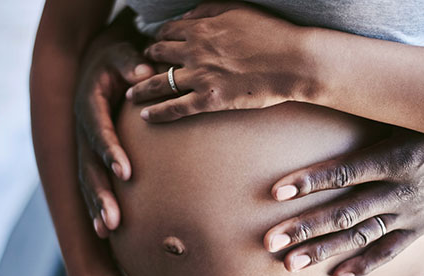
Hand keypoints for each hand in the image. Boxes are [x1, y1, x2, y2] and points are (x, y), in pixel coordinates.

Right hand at [74, 11, 154, 237]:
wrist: (98, 62)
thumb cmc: (117, 57)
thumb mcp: (122, 52)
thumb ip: (131, 61)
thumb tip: (143, 72)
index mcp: (90, 104)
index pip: (99, 131)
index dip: (110, 151)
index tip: (126, 173)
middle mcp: (83, 129)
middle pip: (89, 165)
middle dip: (101, 193)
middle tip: (115, 220)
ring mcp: (84, 144)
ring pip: (87, 179)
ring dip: (96, 206)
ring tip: (108, 231)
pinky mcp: (90, 155)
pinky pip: (91, 182)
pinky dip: (95, 205)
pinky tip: (105, 231)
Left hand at [126, 1, 316, 122]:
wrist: (292, 61)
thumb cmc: (271, 33)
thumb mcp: (239, 9)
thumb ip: (209, 9)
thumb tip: (187, 16)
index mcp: (202, 27)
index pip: (168, 32)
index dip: (158, 38)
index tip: (154, 45)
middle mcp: (195, 51)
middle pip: (159, 55)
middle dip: (146, 60)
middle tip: (140, 67)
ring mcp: (200, 76)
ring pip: (161, 82)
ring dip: (142, 88)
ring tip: (131, 93)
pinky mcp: (209, 100)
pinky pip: (175, 108)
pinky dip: (157, 113)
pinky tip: (145, 117)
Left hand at [263, 130, 423, 275]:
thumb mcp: (400, 118)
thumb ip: (362, 126)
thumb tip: (316, 105)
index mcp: (394, 156)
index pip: (344, 173)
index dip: (309, 182)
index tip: (275, 193)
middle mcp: (402, 189)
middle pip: (345, 212)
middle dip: (305, 228)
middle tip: (270, 241)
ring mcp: (413, 212)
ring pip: (361, 236)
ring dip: (324, 251)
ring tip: (289, 264)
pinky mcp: (422, 227)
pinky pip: (390, 251)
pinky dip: (364, 265)